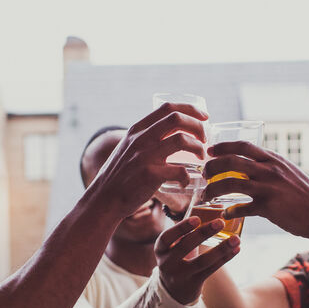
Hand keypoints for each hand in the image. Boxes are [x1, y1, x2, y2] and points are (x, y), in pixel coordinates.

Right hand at [88, 103, 207, 218]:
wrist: (104, 200)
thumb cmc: (120, 176)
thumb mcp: (128, 149)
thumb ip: (145, 139)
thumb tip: (171, 132)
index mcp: (137, 130)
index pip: (168, 108)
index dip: (190, 109)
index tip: (204, 118)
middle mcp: (141, 139)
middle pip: (177, 119)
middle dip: (198, 126)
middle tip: (205, 139)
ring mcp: (145, 156)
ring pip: (182, 140)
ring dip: (198, 148)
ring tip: (201, 157)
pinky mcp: (150, 175)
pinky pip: (180, 170)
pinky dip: (187, 176)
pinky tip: (185, 182)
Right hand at [155, 217, 240, 304]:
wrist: (173, 290)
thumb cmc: (177, 257)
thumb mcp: (175, 244)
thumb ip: (188, 228)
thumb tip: (217, 205)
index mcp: (161, 249)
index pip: (167, 237)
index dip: (181, 228)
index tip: (197, 218)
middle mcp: (167, 263)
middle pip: (185, 247)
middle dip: (203, 233)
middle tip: (220, 222)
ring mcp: (180, 275)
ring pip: (203, 262)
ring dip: (221, 249)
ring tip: (236, 239)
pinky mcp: (194, 284)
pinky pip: (212, 270)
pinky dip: (225, 258)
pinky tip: (236, 249)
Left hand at [202, 141, 308, 241]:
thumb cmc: (305, 193)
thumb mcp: (288, 171)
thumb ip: (269, 166)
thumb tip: (249, 165)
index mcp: (273, 159)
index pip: (243, 146)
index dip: (223, 146)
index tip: (210, 151)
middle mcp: (269, 170)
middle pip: (231, 162)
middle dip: (212, 167)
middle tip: (204, 173)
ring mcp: (268, 188)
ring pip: (231, 184)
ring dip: (214, 189)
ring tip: (206, 195)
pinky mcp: (268, 208)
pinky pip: (242, 208)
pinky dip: (231, 211)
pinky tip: (226, 213)